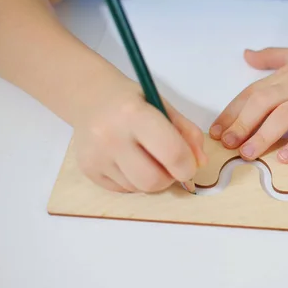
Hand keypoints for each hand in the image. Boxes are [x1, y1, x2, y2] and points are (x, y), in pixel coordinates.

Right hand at [73, 82, 207, 192]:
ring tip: (145, 157)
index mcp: (134, 114)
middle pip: (154, 180)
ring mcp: (96, 155)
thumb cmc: (131, 101)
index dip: (187, 165)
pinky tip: (128, 160)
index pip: (171, 153)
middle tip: (168, 165)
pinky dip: (133, 180)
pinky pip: (123, 189)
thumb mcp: (163, 106)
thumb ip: (187, 132)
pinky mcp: (87, 169)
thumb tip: (200, 163)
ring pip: (139, 188)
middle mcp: (110, 136)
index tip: (189, 165)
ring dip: (151, 179)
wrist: (89, 97)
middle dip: (169, 178)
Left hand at [208, 38, 287, 162]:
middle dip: (241, 124)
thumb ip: (270, 57)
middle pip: (262, 104)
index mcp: (284, 75)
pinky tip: (285, 157)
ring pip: (283, 117)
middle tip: (227, 144)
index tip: (217, 130)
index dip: (231, 112)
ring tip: (248, 154)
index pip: (251, 93)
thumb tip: (246, 55)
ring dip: (263, 136)